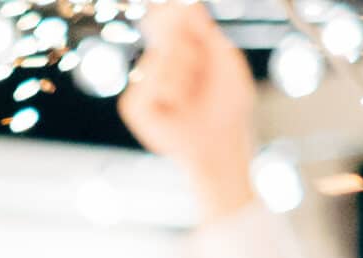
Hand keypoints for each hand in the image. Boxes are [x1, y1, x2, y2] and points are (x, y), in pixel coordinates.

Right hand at [119, 1, 258, 220]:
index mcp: (177, 51)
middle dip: (191, 47)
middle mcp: (156, 65)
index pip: (164, 20)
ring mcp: (143, 85)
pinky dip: (171, 90)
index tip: (166, 3)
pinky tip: (178, 105)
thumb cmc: (227, 104)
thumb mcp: (222, 57)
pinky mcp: (134, 106)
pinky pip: (149, 81)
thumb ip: (201, 29)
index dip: (165, 10)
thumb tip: (184, 4)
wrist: (223, 140)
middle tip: (202, 70)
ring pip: (162, 57)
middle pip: (167, 32)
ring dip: (186, 73)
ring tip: (193, 94)